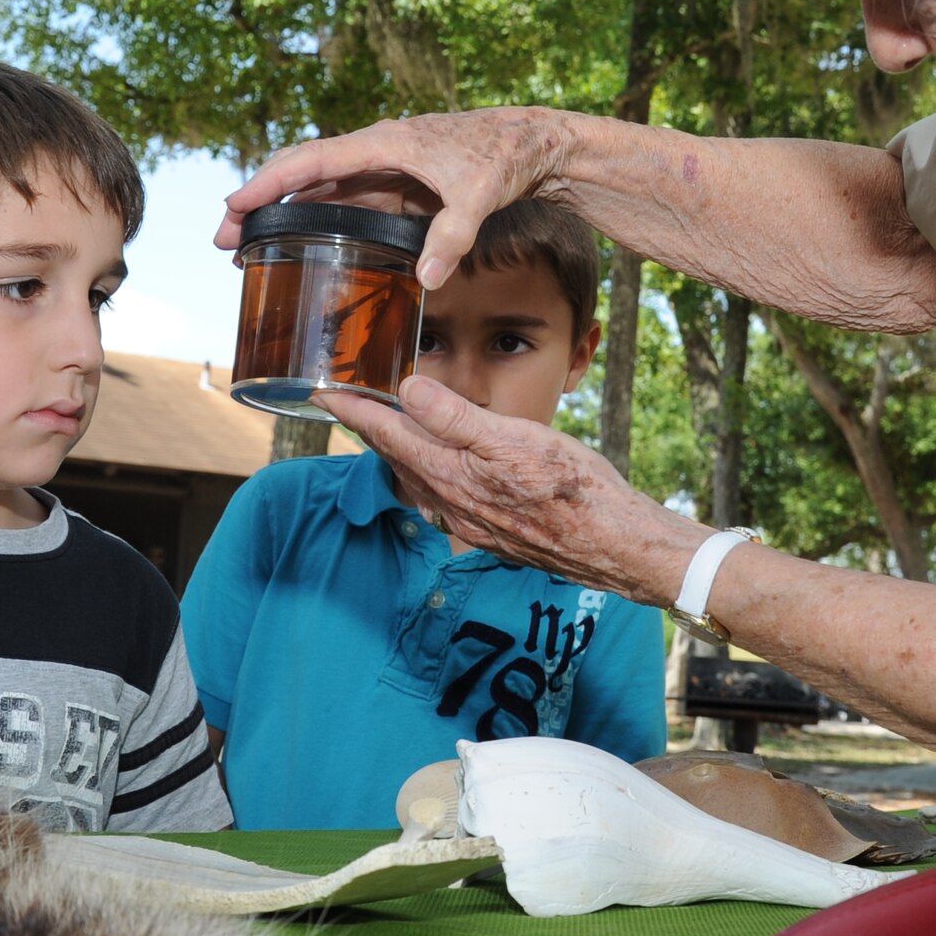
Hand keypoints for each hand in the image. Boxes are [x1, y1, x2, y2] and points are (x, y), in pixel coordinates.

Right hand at [218, 108, 578, 290]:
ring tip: (245, 249)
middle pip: (302, 173)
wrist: (533, 144)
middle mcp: (375, 151)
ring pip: (318, 189)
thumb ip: (452, 236)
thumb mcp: (480, 196)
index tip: (234, 206)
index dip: (269, 183)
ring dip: (282, 215)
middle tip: (224, 240)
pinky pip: (344, 202)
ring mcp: (383, 168)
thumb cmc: (504, 157)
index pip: (312, 162)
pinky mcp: (395, 184)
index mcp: (384, 144)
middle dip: (259, 202)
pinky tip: (298, 245)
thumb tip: (427, 280)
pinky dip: (315, 221)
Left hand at [316, 376, 707, 605]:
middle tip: (346, 402)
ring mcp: (470, 521)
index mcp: (451, 474)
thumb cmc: (574, 490)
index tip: (321, 390)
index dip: (352, 410)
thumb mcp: (515, 439)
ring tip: (382, 427)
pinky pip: (441, 497)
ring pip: (417, 479)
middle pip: (395, 459)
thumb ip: (457, 418)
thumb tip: (407, 391)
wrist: (614, 546)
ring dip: (394, 452)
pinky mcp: (492, 531)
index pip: (386, 435)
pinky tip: (435, 469)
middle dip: (368, 429)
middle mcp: (451, 503)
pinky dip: (425, 473)